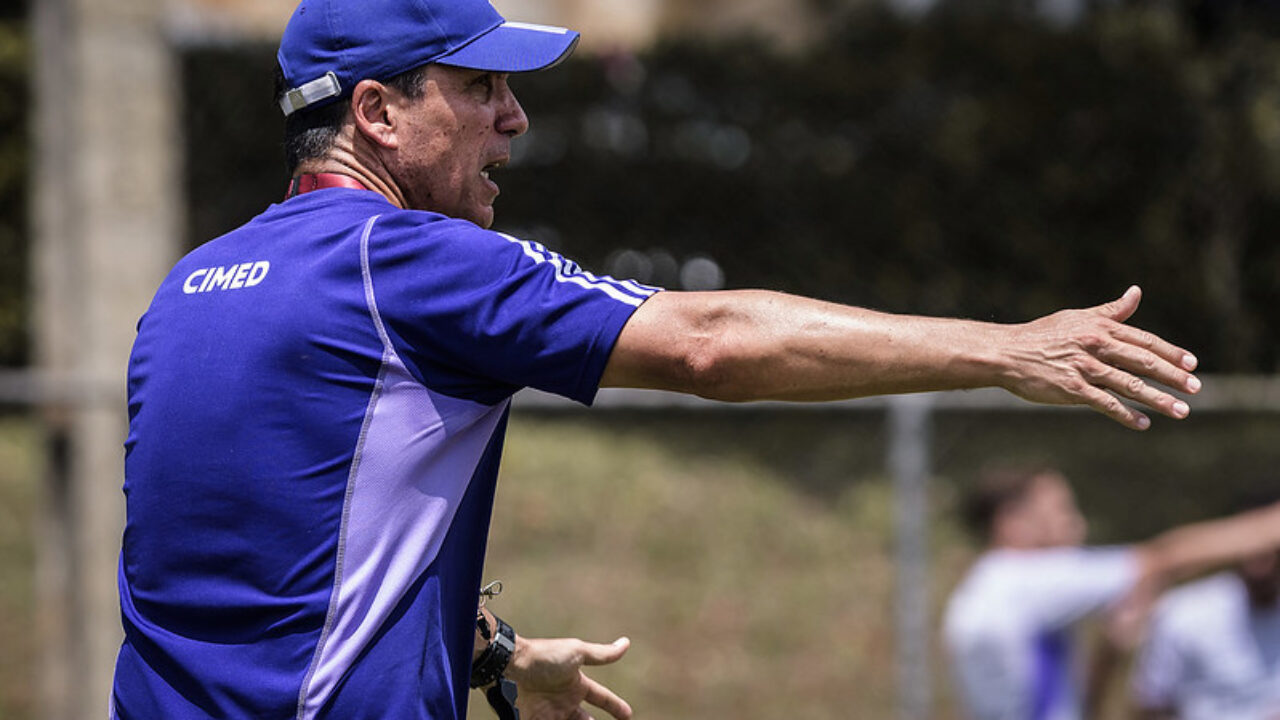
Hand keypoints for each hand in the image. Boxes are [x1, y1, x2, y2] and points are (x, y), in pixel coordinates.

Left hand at [505, 635, 631, 719]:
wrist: (512, 667)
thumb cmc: (545, 657)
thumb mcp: (577, 653)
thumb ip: (601, 654)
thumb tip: (626, 643)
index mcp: (577, 685)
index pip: (602, 698)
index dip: (616, 706)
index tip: (628, 715)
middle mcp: (565, 701)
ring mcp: (550, 713)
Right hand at [999, 286, 1199, 429]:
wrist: (1006, 352)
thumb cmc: (1041, 335)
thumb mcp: (1078, 317)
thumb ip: (1111, 310)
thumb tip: (1136, 292)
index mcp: (1100, 327)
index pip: (1144, 340)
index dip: (1170, 352)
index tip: (1192, 364)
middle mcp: (1096, 345)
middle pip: (1143, 362)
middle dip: (1173, 376)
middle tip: (1196, 389)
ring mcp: (1085, 368)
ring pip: (1130, 385)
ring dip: (1158, 399)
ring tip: (1180, 411)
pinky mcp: (1072, 389)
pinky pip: (1106, 403)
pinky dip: (1126, 414)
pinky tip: (1143, 423)